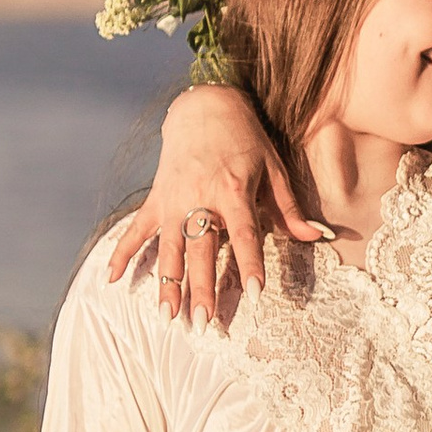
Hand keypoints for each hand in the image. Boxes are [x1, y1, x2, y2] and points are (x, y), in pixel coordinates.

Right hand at [106, 85, 319, 322]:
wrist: (203, 108)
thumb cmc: (245, 139)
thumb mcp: (274, 168)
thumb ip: (290, 208)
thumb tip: (319, 237)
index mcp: (232, 190)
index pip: (243, 234)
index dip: (249, 264)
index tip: (253, 295)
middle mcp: (199, 198)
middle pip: (201, 251)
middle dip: (202, 288)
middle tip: (205, 323)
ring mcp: (172, 201)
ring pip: (168, 249)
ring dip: (167, 284)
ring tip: (169, 316)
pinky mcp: (155, 200)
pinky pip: (136, 230)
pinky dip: (122, 254)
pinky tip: (112, 280)